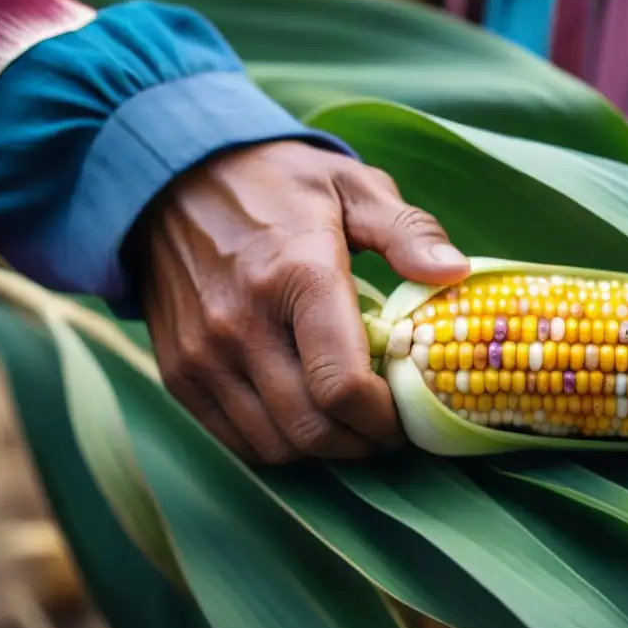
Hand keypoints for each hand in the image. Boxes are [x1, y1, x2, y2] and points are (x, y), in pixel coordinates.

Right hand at [135, 141, 469, 463]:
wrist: (173, 177)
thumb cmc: (277, 182)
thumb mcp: (351, 184)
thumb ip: (406, 231)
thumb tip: (455, 272)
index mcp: (297, 275)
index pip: (342, 386)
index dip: (385, 418)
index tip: (406, 413)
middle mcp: (243, 323)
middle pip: (312, 428)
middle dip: (361, 442)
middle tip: (386, 428)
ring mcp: (203, 352)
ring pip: (274, 445)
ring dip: (322, 449)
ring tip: (348, 424)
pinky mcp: (178, 370)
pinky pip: (234, 439)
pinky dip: (276, 443)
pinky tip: (302, 416)